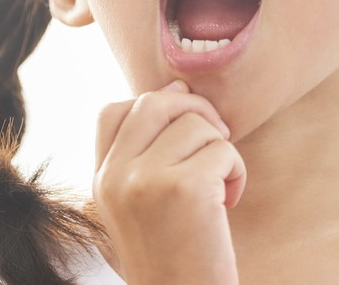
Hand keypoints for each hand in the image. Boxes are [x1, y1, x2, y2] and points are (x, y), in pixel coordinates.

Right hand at [93, 80, 245, 284]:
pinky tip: (229, 202)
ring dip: (222, 150)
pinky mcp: (185, 189)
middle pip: (156, 101)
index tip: (184, 128)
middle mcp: (115, 176)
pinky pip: (224, 150)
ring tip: (220, 187)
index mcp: (101, 179)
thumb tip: (177, 84)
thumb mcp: (143, 200)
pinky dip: (237, 172)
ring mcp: (146, 181)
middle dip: (196, 110)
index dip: (156, 105)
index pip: (114, 110)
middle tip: (217, 141)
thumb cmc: (174, 253)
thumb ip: (149, 148)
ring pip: (197, 123)